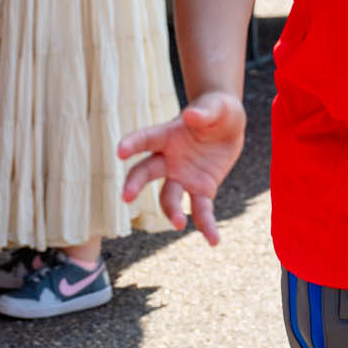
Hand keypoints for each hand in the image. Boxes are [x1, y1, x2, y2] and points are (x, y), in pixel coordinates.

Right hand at [116, 91, 245, 244]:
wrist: (228, 124)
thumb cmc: (217, 110)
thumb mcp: (217, 107)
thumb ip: (204, 112)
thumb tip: (191, 116)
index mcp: (168, 135)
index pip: (146, 139)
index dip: (132, 144)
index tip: (119, 151)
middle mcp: (169, 159)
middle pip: (146, 172)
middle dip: (135, 184)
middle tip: (126, 197)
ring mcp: (182, 176)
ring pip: (169, 197)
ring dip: (172, 211)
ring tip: (179, 224)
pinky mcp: (201, 189)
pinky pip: (201, 210)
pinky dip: (207, 226)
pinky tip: (213, 240)